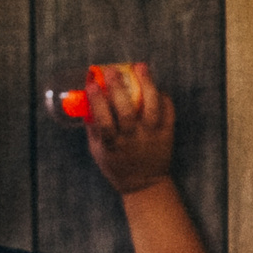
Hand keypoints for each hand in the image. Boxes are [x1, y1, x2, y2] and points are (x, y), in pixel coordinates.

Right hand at [85, 63, 176, 196]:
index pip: (104, 122)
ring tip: (140, 67)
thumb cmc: (116, 165)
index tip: (92, 84)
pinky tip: (157, 87)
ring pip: (151, 108)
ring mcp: (151, 137)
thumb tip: (85, 101)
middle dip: (119, 88)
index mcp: (113, 146)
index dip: (98, 102)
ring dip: (146, 85)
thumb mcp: (97, 151)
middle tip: (112, 70)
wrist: (145, 185)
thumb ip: (93, 128)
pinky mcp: (167, 135)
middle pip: (127, 112)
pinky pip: (168, 112)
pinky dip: (163, 97)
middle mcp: (133, 140)